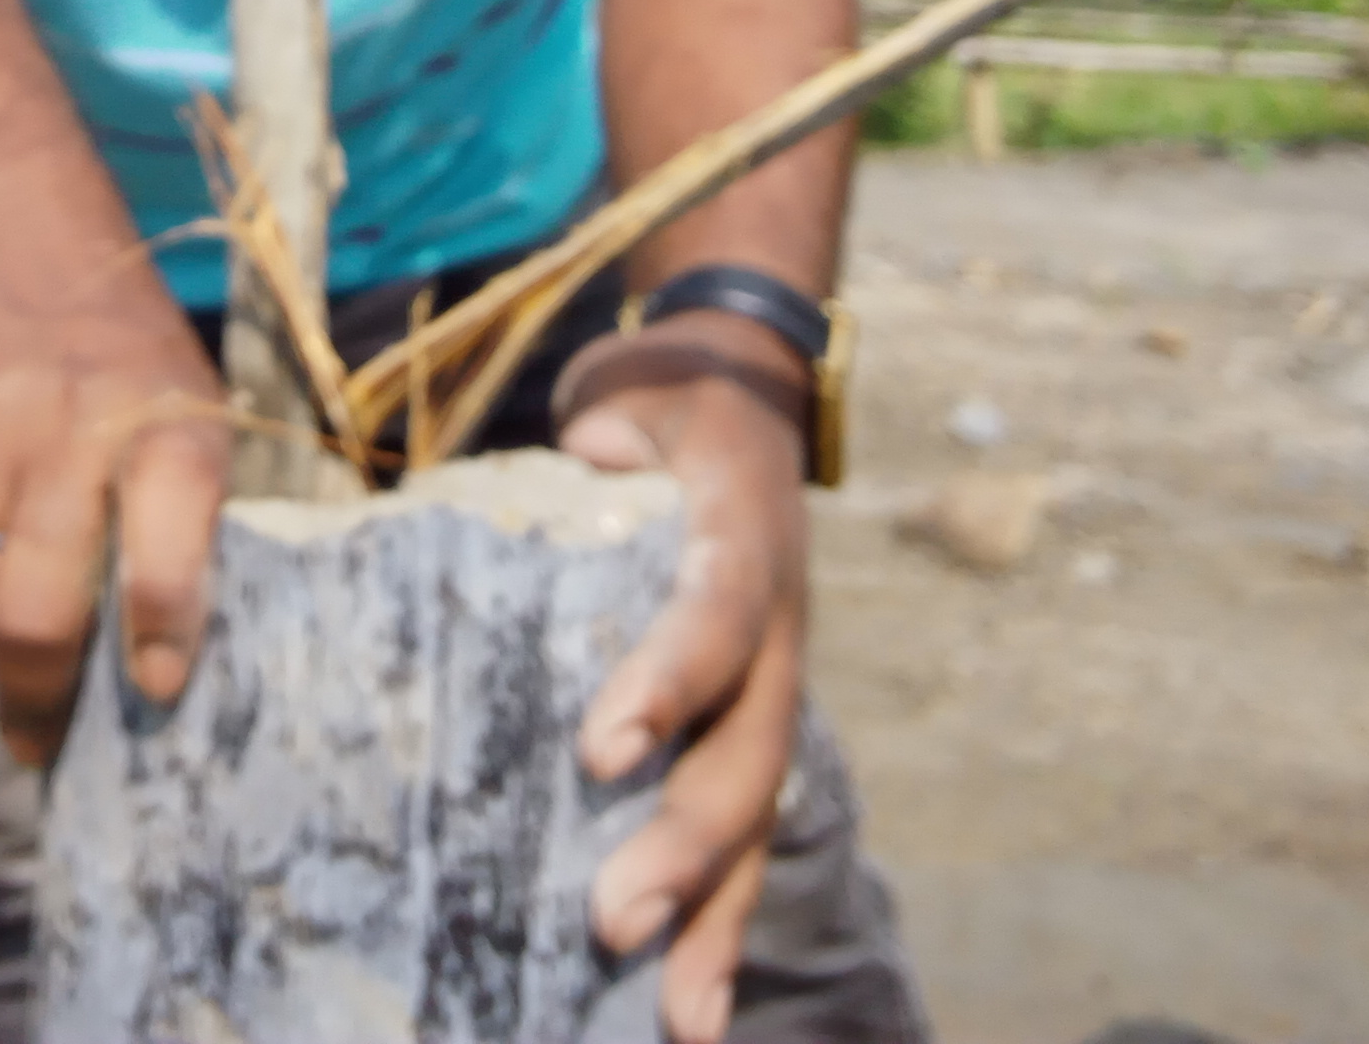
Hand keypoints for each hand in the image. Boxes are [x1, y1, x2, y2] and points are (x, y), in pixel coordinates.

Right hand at [0, 199, 231, 765]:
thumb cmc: (118, 347)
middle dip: (36, 697)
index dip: (159, 645)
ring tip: (3, 607)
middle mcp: (75, 421)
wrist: (6, 214)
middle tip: (39, 735)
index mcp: (170, 427)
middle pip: (34, 616)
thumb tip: (155, 677)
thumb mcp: (186, 405)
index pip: (167, 569)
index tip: (154, 694)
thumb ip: (180, 522)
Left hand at [557, 320, 813, 1043]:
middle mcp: (774, 626)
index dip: (668, 682)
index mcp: (743, 539)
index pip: (712, 616)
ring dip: (715, 917)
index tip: (601, 751)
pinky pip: (745, 822)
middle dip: (685, 845)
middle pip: (745, 750)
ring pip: (757, 812)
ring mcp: (772, 680)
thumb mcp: (639, 387)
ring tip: (679, 1020)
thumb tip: (594, 445)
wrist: (742, 387)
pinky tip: (689, 1002)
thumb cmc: (666, 396)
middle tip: (612, 922)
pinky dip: (720, 913)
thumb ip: (615, 423)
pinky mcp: (750, 716)